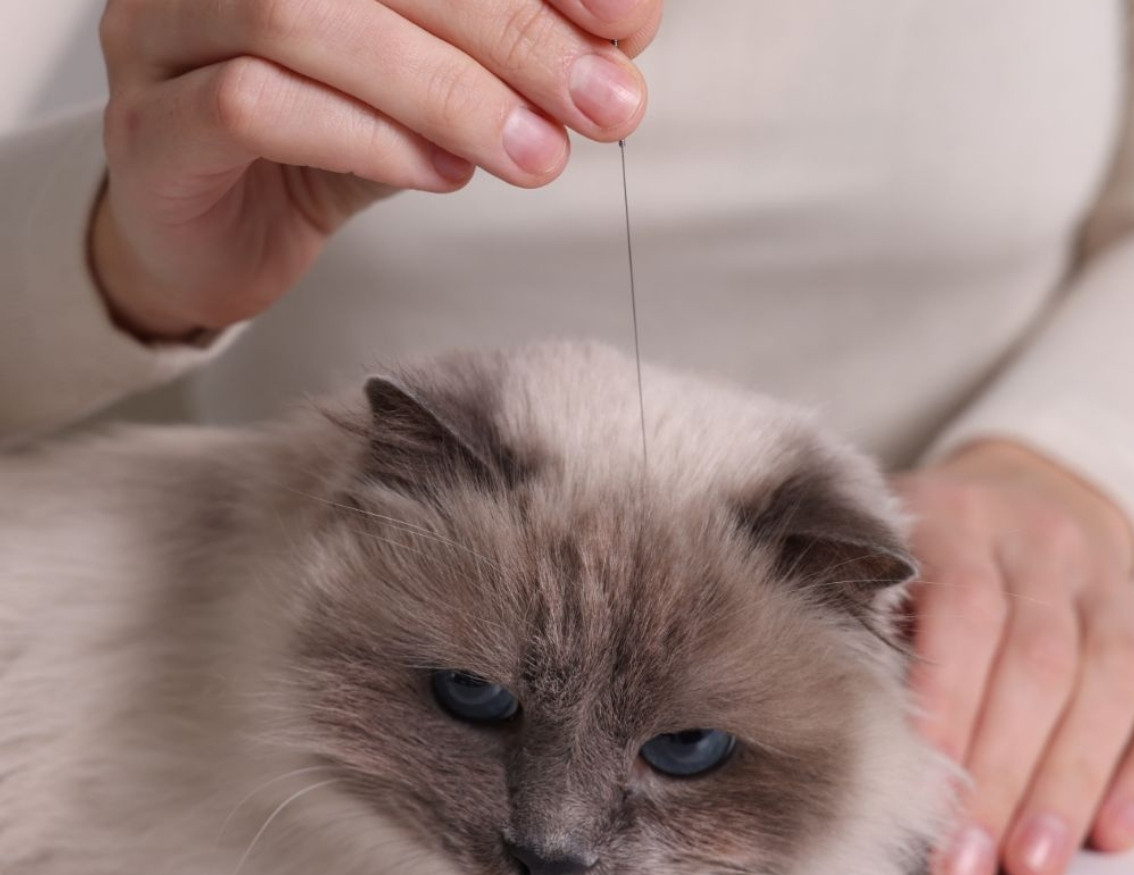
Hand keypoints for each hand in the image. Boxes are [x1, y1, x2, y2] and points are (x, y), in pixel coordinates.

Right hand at [93, 0, 660, 339]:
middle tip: (603, 102)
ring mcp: (164, 31)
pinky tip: (441, 174)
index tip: (628, 22)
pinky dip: (371, 139)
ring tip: (534, 153)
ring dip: (447, 92)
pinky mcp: (151, 125)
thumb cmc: (326, 144)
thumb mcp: (434, 87)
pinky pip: (254, 106)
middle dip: (512, 31)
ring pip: (303, 21)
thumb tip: (625, 33)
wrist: (216, 240)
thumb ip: (509, 56)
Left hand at [893, 441, 1133, 874]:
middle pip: (1040, 660)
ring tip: (1030, 862)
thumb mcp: (875, 555)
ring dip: (1069, 785)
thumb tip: (855, 732)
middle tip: (965, 858)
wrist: (1011, 494)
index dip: (948, 704)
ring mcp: (1106, 586)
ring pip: (1109, 684)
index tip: (923, 789)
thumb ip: (865, 620)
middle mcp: (1043, 543)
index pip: (967, 610)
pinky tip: (1111, 830)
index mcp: (962, 518)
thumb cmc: (917, 546)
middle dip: (1002, 772)